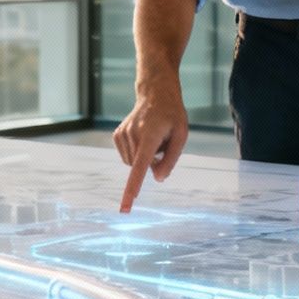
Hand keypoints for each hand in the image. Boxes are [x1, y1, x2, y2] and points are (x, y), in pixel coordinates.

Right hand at [113, 79, 188, 212]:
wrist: (155, 94)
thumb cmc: (172, 115)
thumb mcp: (181, 136)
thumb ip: (171, 159)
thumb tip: (158, 179)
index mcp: (150, 135)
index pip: (140, 166)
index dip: (134, 187)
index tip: (126, 205)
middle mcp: (133, 134)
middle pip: (141, 167)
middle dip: (153, 162)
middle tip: (163, 142)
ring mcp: (122, 134)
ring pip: (133, 163)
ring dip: (144, 157)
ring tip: (153, 137)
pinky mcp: (117, 135)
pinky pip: (127, 157)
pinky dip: (136, 153)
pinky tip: (143, 137)